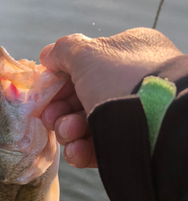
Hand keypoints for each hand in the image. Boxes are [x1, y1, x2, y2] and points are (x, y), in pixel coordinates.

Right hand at [40, 28, 181, 167]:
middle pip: (80, 99)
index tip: (44, 94)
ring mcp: (129, 116)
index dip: (59, 81)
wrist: (156, 121)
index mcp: (127, 55)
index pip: (85, 68)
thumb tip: (47, 55)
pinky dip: (81, 150)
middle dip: (60, 110)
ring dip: (68, 130)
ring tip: (69, 132)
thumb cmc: (121, 78)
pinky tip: (77, 150)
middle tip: (51, 118)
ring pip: (86, 124)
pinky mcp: (126, 146)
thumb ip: (64, 50)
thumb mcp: (88, 53)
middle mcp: (129, 84)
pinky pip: (97, 147)